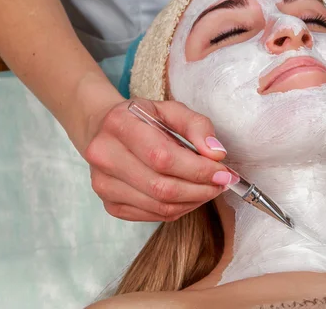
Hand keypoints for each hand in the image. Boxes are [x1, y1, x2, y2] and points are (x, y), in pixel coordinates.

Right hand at [84, 99, 238, 221]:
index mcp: (119, 124)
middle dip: (200, 189)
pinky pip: (153, 215)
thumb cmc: (141, 119)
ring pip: (159, 206)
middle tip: (221, 184)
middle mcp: (104, 155)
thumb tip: (216, 154)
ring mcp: (103, 184)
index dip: (197, 169)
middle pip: (161, 187)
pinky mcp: (109, 205)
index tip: (223, 172)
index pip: (162, 157)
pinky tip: (188, 196)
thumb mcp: (169, 109)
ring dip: (193, 201)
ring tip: (208, 189)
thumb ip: (196, 126)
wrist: (103, 130)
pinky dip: (178, 209)